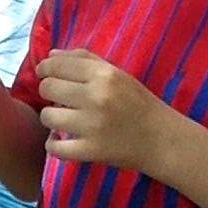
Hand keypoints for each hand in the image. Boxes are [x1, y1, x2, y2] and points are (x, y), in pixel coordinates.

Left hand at [34, 48, 171, 170]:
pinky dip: (52, 144)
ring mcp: (92, 126)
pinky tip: (60, 139)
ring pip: (47, 117)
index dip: (45, 69)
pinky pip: (54, 147)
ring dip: (51, 118)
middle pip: (48, 88)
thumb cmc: (139, 104)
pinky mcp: (91, 151)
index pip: (57, 65)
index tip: (46, 74)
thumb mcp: (118, 74)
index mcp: (104, 75)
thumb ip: (85, 60)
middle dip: (49, 92)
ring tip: (63, 120)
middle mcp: (96, 97)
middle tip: (60, 99)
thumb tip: (51, 55)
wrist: (162, 140)